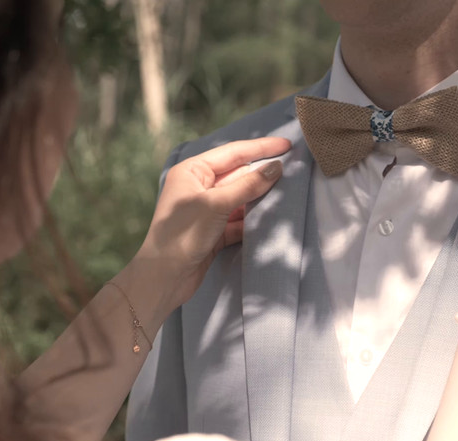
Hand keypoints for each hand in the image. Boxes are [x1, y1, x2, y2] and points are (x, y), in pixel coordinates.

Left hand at [136, 137, 289, 306]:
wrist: (164, 277)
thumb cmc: (183, 234)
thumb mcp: (216, 205)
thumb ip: (248, 185)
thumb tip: (276, 167)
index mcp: (192, 171)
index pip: (232, 153)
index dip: (261, 148)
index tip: (287, 144)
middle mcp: (198, 187)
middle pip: (238, 174)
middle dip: (263, 173)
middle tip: (294, 168)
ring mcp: (206, 210)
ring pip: (241, 198)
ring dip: (261, 197)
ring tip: (289, 192)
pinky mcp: (214, 232)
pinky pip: (239, 219)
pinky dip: (254, 219)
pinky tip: (273, 217)